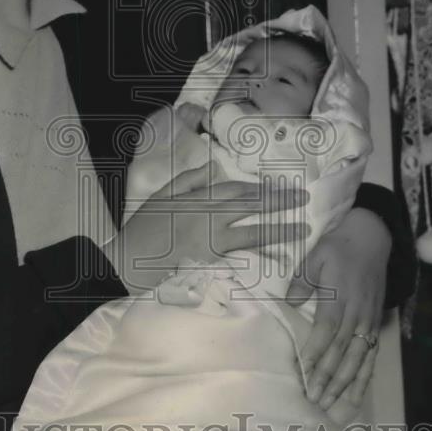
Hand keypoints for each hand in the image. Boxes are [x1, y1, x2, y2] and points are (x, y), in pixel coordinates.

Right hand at [105, 160, 308, 295]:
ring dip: (279, 230)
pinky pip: (242, 257)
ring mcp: (211, 242)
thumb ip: (188, 181)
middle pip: (250, 206)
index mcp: (197, 199)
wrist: (129, 261)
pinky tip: (279, 256)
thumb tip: (213, 167)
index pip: (235, 190)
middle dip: (278, 201)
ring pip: (252, 233)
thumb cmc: (143, 228)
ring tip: (302, 229)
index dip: (260, 188)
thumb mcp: (161, 196)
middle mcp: (208, 218)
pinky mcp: (211, 263)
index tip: (279, 187)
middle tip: (302, 198)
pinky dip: (261, 256)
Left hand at [287, 207, 390, 409]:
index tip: (303, 372)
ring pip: (358, 359)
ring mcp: (368, 321)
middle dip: (327, 377)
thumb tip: (288, 302)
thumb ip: (303, 281)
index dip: (315, 353)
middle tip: (313, 399)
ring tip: (331, 404)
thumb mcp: (316, 257)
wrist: (372, 238)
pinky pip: (371, 356)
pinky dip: (363, 377)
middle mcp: (357, 314)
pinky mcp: (374, 324)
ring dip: (344, 384)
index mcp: (340, 298)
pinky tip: (355, 395)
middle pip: (342, 352)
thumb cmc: (338, 247)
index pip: (327, 332)